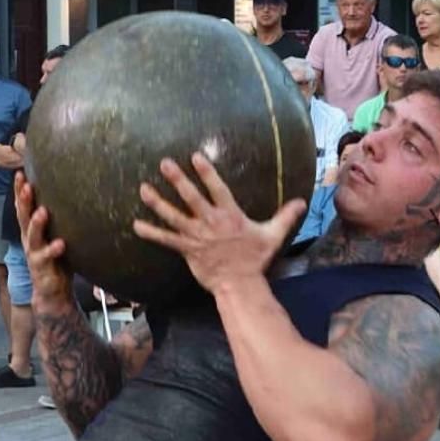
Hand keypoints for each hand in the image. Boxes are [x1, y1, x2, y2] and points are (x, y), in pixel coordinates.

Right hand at [19, 187, 72, 311]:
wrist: (52, 293)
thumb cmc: (56, 261)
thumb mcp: (56, 236)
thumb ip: (60, 220)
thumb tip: (76, 195)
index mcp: (31, 231)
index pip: (23, 207)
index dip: (19, 190)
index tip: (20, 172)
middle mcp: (29, 240)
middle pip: (23, 217)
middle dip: (23, 200)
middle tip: (26, 184)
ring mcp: (34, 254)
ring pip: (32, 236)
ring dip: (36, 223)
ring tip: (42, 211)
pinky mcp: (41, 268)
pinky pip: (46, 258)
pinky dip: (53, 250)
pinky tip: (61, 243)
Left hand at [133, 152, 306, 294]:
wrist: (239, 284)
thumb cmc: (256, 260)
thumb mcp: (273, 235)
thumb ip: (286, 215)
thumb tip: (302, 201)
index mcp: (230, 216)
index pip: (217, 188)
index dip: (206, 172)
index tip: (194, 156)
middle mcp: (211, 223)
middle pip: (192, 198)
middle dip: (178, 180)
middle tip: (164, 163)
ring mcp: (197, 237)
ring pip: (174, 216)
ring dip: (158, 202)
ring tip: (143, 189)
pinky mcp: (187, 250)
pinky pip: (166, 240)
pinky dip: (151, 233)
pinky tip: (136, 225)